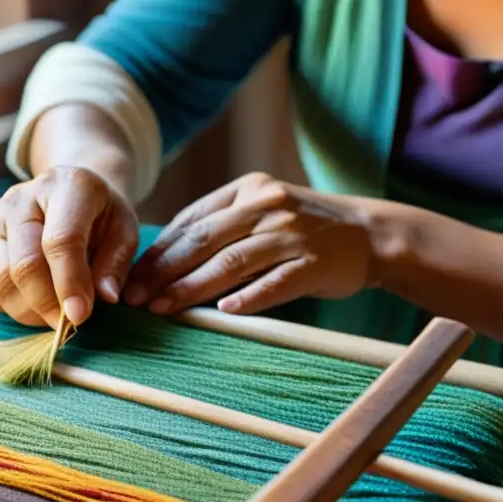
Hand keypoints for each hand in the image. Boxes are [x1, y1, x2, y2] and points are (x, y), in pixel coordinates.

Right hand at [0, 166, 138, 328]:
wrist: (64, 198)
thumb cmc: (98, 219)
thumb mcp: (123, 232)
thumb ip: (116, 264)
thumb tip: (106, 297)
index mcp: (66, 186)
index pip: (61, 240)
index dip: (70, 283)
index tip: (80, 316)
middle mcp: (20, 197)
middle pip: (25, 265)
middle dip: (48, 305)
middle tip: (69, 323)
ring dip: (29, 311)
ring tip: (53, 313)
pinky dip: (5, 308)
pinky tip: (30, 302)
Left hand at [123, 172, 377, 315]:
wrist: (371, 232)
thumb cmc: (307, 227)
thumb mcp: (264, 208)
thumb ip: (223, 223)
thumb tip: (165, 254)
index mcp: (248, 190)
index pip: (192, 221)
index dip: (158, 251)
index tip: (131, 275)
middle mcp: (267, 206)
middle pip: (204, 241)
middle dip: (163, 271)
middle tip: (134, 298)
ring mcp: (292, 235)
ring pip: (232, 263)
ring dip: (192, 288)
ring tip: (163, 308)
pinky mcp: (314, 264)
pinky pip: (276, 282)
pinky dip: (250, 297)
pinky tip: (224, 311)